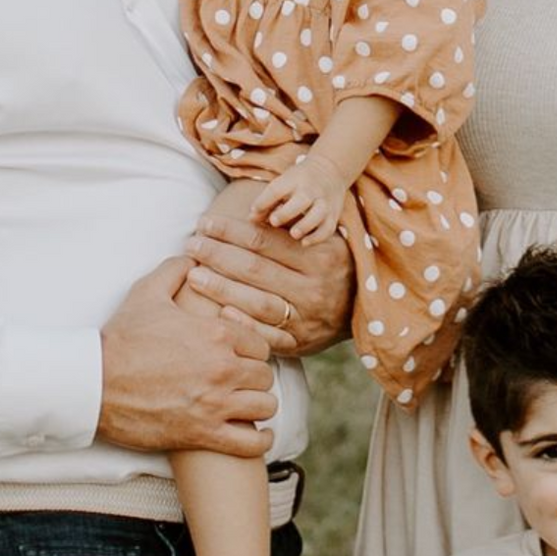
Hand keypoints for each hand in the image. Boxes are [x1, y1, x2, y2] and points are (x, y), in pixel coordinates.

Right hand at [97, 257, 276, 456]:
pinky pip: (252, 445)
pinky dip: (259, 441)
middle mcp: (222, 369)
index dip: (252, 350)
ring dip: (258, 406)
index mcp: (216, 335)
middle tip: (241, 380)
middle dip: (255, 377)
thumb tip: (193, 257)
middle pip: (265, 375)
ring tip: (246, 405)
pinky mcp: (203, 434)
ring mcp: (214, 404)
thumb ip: (175, 270)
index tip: (240, 356)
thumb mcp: (146, 293)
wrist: (93, 384)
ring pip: (265, 406)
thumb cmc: (121, 339)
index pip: (261, 344)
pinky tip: (255, 434)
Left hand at [185, 210, 354, 354]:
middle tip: (191, 245)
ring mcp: (306, 317)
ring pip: (257, 301)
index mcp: (319, 256)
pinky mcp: (300, 342)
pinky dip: (244, 325)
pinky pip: (268, 336)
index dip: (230, 231)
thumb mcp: (325, 243)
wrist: (365, 311)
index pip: (264, 240)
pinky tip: (220, 313)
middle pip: (255, 269)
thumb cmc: (334, 269)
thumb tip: (250, 213)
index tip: (204, 223)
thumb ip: (292, 233)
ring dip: (221, 288)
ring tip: (193, 275)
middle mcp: (313, 287)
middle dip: (218, 255)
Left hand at [252, 153, 350, 244]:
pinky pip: (328, 227)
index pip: (278, 189)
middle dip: (287, 212)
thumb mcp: (283, 183)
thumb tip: (251, 219)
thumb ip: (266, 201)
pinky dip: (318, 236)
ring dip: (306, 225)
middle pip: (302, 199)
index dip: (264, 200)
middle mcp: (310, 189)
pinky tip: (305, 243)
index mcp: (294, 179)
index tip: (254, 211)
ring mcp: (324, 202)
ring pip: (318, 213)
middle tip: (274, 221)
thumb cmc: (298, 181)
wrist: (331, 169)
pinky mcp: (333, 214)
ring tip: (293, 234)